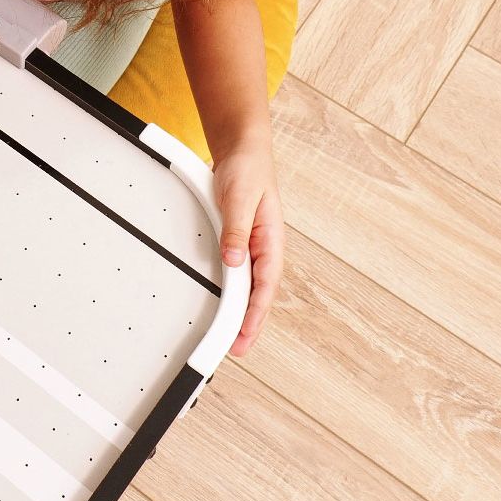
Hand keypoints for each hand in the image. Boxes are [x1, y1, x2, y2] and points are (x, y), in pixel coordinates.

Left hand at [212, 143, 282, 356]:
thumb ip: (237, 230)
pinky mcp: (240, 241)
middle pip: (258, 293)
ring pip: (250, 286)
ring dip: (242, 311)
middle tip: (236, 349)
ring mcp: (253, 245)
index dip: (256, 314)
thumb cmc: (248, 170)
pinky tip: (229, 305)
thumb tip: (234, 260)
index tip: (245, 335)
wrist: (242, 151)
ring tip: (232, 337)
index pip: (265, 285)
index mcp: (271, 240)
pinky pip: (239, 272)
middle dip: (250, 323)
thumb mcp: (241, 198)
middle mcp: (265, 247)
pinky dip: (235, 292)